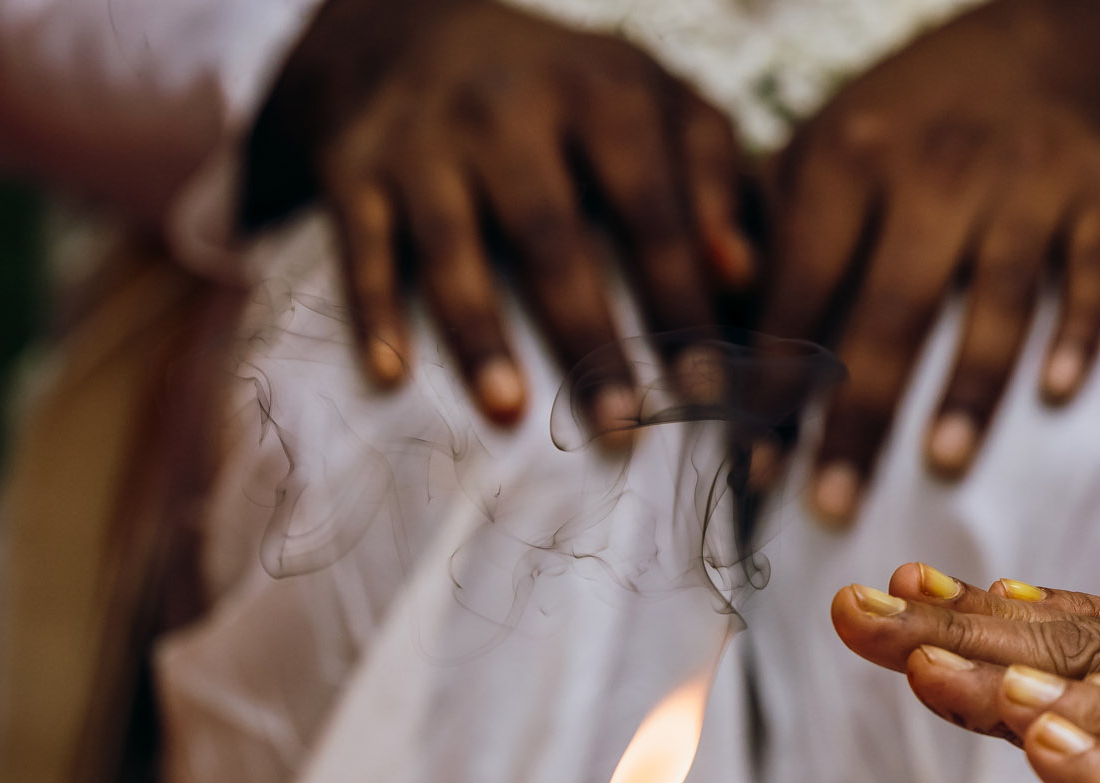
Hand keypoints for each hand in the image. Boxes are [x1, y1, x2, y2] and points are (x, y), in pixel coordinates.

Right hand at [246, 0, 752, 433]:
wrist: (410, 30)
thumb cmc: (564, 93)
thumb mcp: (651, 98)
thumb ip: (713, 175)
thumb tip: (744, 273)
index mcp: (599, 92)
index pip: (650, 207)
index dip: (679, 297)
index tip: (707, 386)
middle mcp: (507, 108)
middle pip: (551, 236)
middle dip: (587, 336)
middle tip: (620, 426)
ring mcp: (424, 140)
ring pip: (451, 246)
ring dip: (477, 332)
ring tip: (509, 412)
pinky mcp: (355, 169)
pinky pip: (360, 248)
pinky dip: (372, 311)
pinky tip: (390, 374)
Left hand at [756, 0, 1099, 520]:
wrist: (1068, 39)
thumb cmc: (922, 114)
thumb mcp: (834, 137)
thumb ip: (771, 224)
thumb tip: (707, 324)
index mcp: (851, 156)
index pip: (801, 288)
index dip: (775, 381)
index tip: (754, 462)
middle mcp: (936, 169)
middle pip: (890, 313)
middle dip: (857, 416)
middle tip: (830, 506)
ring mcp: (1026, 182)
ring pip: (996, 300)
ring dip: (970, 386)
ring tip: (942, 464)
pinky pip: (1090, 275)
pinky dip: (1079, 334)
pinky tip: (1058, 393)